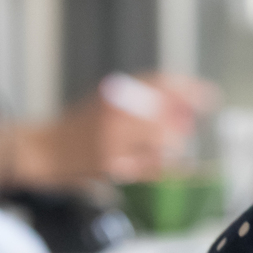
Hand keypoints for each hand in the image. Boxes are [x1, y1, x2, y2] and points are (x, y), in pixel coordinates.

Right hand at [18, 73, 216, 186]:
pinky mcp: (109, 167)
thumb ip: (141, 99)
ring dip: (171, 148)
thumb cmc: (79, 126)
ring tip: (164, 148)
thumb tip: (185, 104)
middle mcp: (115, 115)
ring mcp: (113, 142)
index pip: (162, 84)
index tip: (210, 97)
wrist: (42, 150)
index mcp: (115, 93)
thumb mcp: (108, 101)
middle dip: (181, 126)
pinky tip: (158, 165)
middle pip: (167, 118)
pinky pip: (149, 168)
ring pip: (162, 145)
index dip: (190, 90)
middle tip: (184, 129)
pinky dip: (160, 167)